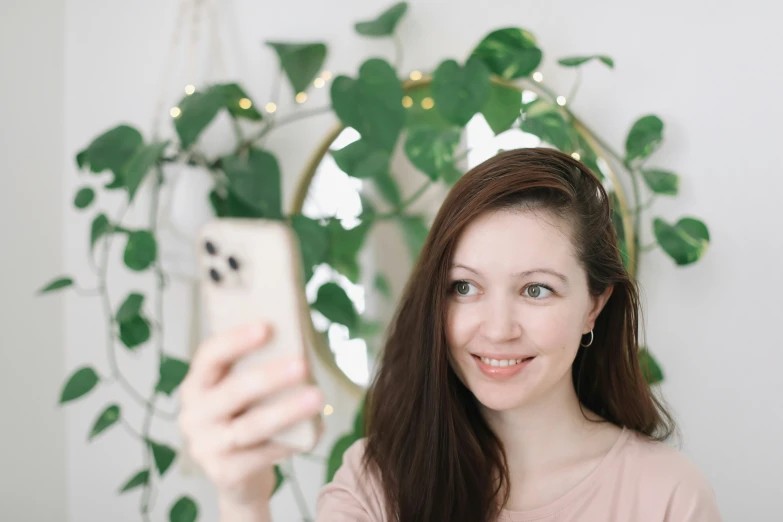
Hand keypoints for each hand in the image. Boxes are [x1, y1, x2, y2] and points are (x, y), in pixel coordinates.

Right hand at [178, 322, 324, 512]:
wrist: (238, 473)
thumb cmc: (247, 416)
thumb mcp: (244, 392)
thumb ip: (257, 369)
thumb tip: (299, 343)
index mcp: (196, 385)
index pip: (209, 357)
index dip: (235, 341)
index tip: (265, 327)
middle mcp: (193, 415)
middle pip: (232, 391)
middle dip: (269, 376)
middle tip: (302, 363)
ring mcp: (205, 447)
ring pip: (250, 426)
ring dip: (287, 410)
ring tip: (317, 397)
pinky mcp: (223, 473)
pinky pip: (262, 455)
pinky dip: (291, 442)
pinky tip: (315, 430)